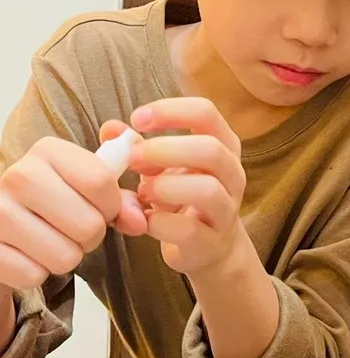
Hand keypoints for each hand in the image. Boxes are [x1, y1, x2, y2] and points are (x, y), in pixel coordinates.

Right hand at [0, 135, 146, 289]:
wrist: (3, 217)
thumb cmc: (53, 200)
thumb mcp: (89, 186)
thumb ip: (124, 199)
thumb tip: (138, 220)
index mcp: (48, 151)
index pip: (101, 181)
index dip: (111, 205)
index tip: (101, 207)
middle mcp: (18, 176)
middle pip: (88, 225)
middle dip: (91, 235)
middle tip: (74, 229)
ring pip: (65, 256)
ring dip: (67, 256)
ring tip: (52, 240)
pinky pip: (34, 275)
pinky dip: (38, 272)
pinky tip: (29, 253)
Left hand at [125, 99, 246, 275]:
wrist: (206, 247)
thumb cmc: (181, 198)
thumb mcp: (161, 168)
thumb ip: (138, 147)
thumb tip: (110, 129)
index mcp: (222, 144)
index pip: (206, 113)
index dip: (170, 111)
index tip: (136, 119)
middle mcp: (231, 173)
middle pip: (210, 149)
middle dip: (165, 149)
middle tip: (132, 158)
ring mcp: (227, 209)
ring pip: (207, 189)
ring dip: (166, 187)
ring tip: (142, 191)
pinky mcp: (212, 241)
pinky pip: (189, 229)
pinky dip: (159, 223)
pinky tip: (145, 220)